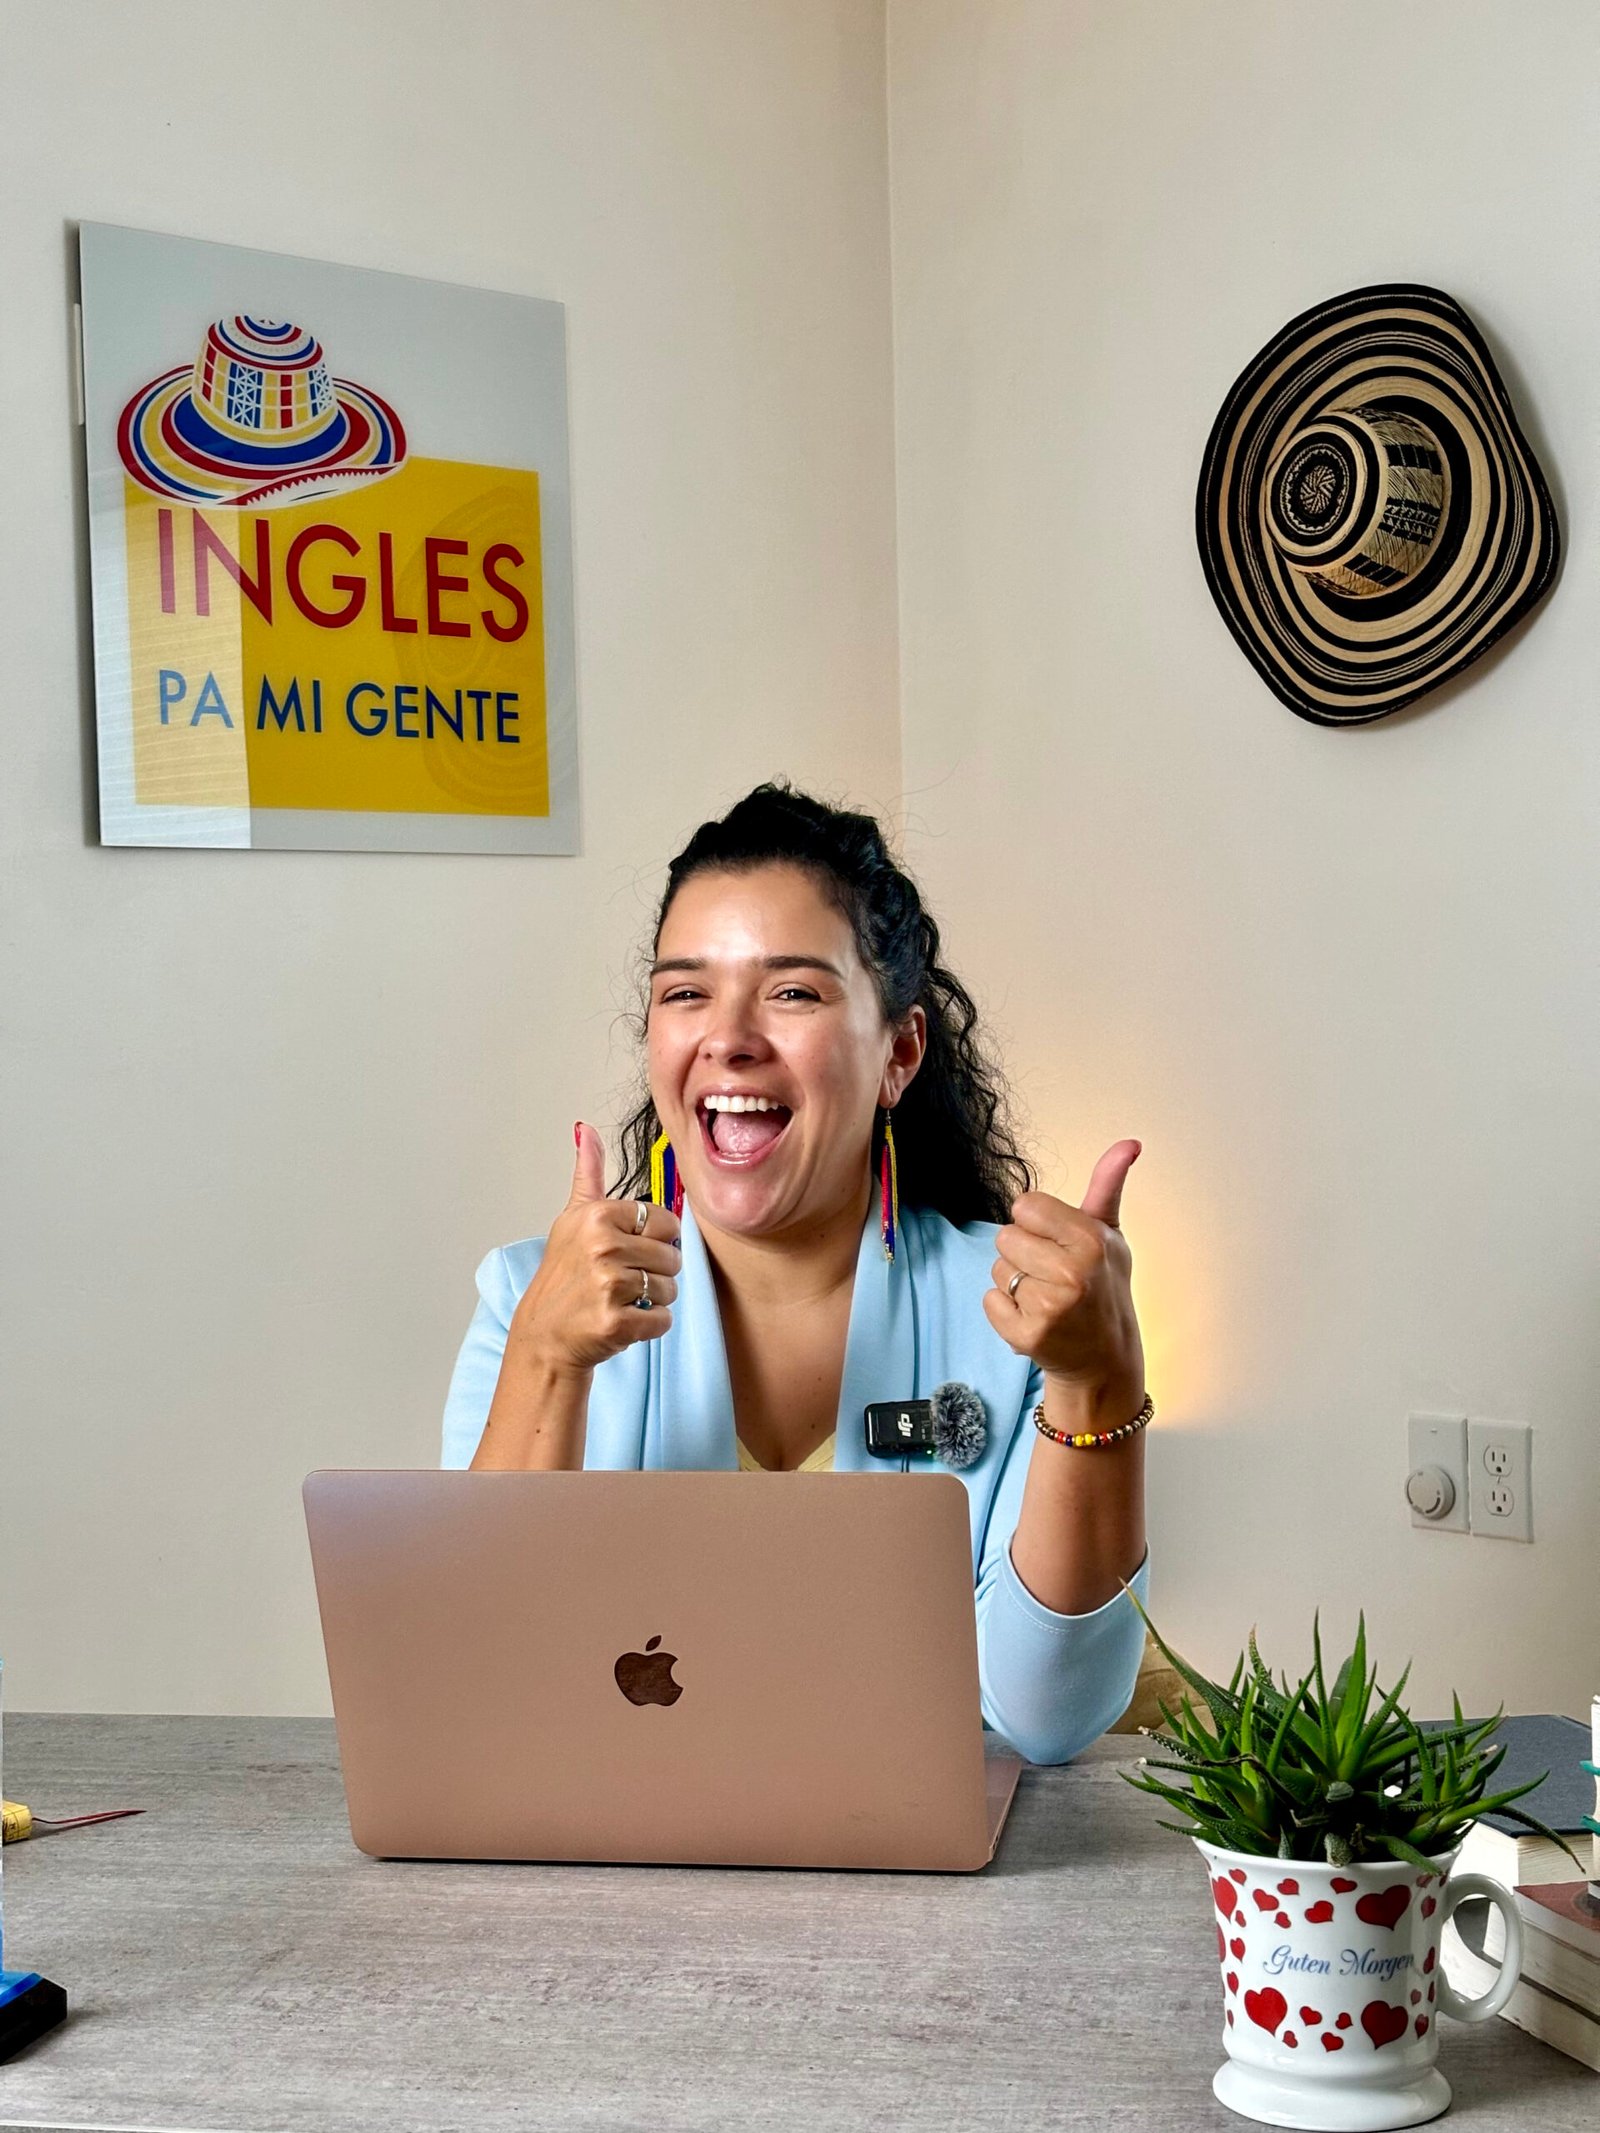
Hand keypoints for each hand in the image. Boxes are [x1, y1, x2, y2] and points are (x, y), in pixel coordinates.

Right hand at [507, 1123, 682, 1374]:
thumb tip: (585, 1130)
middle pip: (672, 1256)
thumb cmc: (563, 1278)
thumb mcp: (571, 1219)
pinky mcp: (616, 1322)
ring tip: (621, 1300)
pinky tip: (622, 1321)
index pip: (665, 1222)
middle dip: (655, 1272)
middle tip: (624, 1281)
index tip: (632, 1250)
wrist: (544, 1335)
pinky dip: (649, 1326)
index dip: (656, 1239)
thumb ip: (588, 1175)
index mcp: (597, 1216)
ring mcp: (608, 1285)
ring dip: (652, 1300)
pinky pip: (662, 1319)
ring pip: (670, 1289)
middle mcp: (602, 1246)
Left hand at [983, 1139, 1144, 1406]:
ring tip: (1046, 1298)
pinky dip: (1005, 1310)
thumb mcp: (1110, 1234)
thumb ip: (1108, 1185)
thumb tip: (1129, 1143)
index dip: (1035, 1222)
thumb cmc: (1104, 1286)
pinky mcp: (1028, 1336)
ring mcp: (1049, 1308)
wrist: (1105, 1356)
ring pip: (996, 1270)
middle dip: (1022, 1252)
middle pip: (1005, 1237)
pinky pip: (989, 1301)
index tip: (1056, 1242)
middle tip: (1051, 1274)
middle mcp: (1072, 1273)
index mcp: (1090, 1240)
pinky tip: (1034, 1318)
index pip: (1025, 1206)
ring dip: (1014, 1283)